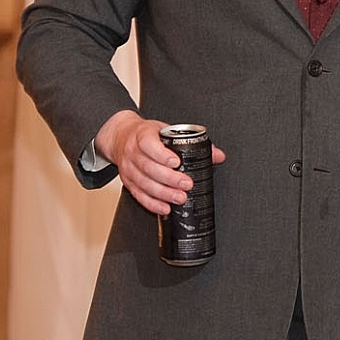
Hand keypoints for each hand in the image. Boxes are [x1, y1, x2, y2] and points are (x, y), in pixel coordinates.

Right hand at [98, 113, 225, 217]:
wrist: (121, 137)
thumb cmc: (146, 135)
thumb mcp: (165, 132)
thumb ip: (191, 142)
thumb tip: (217, 155)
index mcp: (142, 135)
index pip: (149, 144)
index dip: (162, 155)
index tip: (176, 162)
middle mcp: (133, 152)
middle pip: (149, 168)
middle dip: (169, 179)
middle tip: (186, 184)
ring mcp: (129, 168)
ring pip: (144, 183)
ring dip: (163, 193)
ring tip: (180, 198)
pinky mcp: (128, 182)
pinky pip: (139, 195)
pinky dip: (152, 204)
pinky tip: (165, 208)